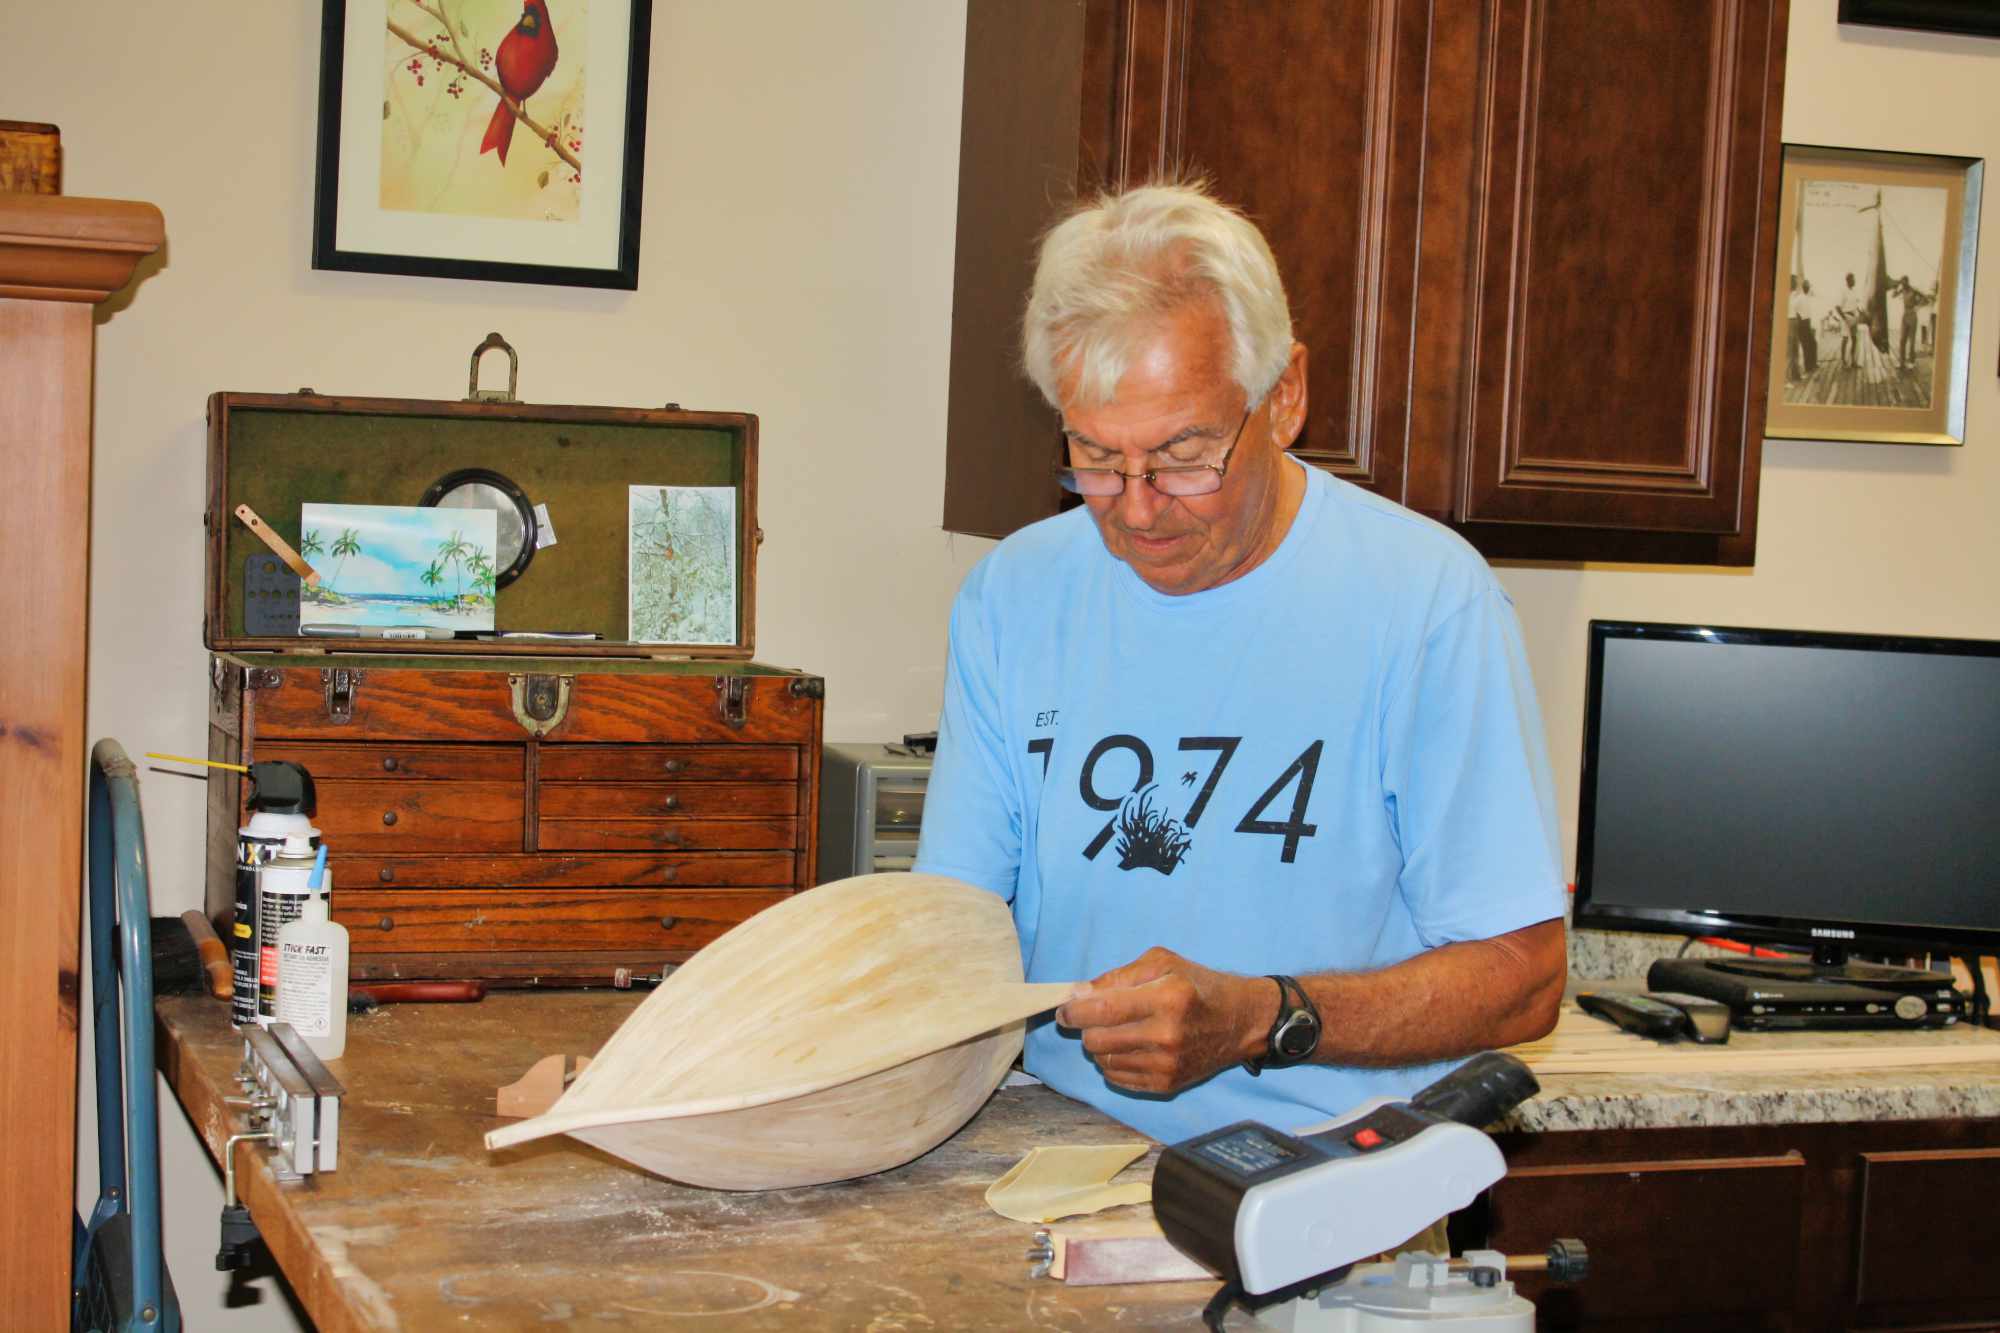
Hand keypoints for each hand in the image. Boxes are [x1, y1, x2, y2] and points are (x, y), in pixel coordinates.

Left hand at [1055, 947, 1273, 1094]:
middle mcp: (1166, 1035)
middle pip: (1096, 1039)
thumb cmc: (1197, 985)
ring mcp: (1166, 1065)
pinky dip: (1114, 1062)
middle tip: (1095, 1017)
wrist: (1239, 1021)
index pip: (1101, 1011)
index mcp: (1165, 998)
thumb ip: (1116, 976)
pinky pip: (1117, 1078)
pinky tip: (1130, 1047)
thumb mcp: (1162, 962)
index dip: (1073, 1011)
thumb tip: (1078, 995)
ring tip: (1120, 1030)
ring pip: (1103, 1060)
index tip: (1065, 1009)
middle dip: (1087, 1027)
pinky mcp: (1166, 1085)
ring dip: (1101, 1044)